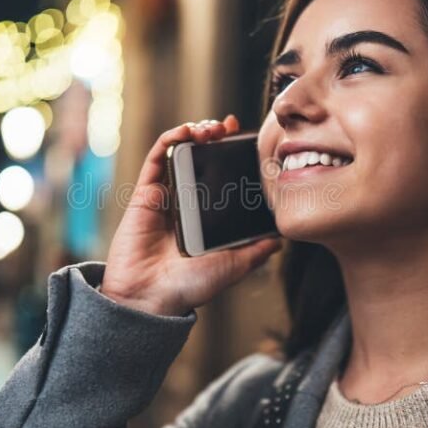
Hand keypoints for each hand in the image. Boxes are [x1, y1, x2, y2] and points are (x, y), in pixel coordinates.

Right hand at [102, 115, 281, 315]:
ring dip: (195, 133)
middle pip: (202, 160)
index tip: (249, 144)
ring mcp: (165, 196)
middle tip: (231, 127)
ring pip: (179, 154)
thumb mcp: (233, 266)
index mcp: (206, 218)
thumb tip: (281, 239)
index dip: (234, 158)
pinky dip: (170, 140)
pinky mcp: (145, 194)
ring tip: (212, 128)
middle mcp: (186, 204)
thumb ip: (256, 251)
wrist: (150, 299)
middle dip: (216, 139)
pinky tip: (186, 132)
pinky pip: (156, 159)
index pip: (222, 179)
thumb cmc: (189, 287)